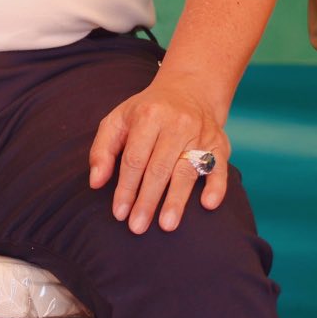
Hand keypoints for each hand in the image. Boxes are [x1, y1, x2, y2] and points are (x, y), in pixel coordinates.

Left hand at [88, 71, 230, 233]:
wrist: (189, 91)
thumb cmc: (146, 112)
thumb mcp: (118, 120)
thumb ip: (103, 150)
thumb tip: (95, 182)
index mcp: (148, 117)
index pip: (134, 159)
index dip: (125, 187)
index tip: (118, 212)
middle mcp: (176, 124)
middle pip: (159, 168)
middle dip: (147, 200)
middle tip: (137, 226)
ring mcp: (200, 134)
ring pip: (187, 171)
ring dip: (177, 201)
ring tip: (166, 225)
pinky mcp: (220, 144)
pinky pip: (220, 167)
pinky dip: (216, 186)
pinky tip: (208, 205)